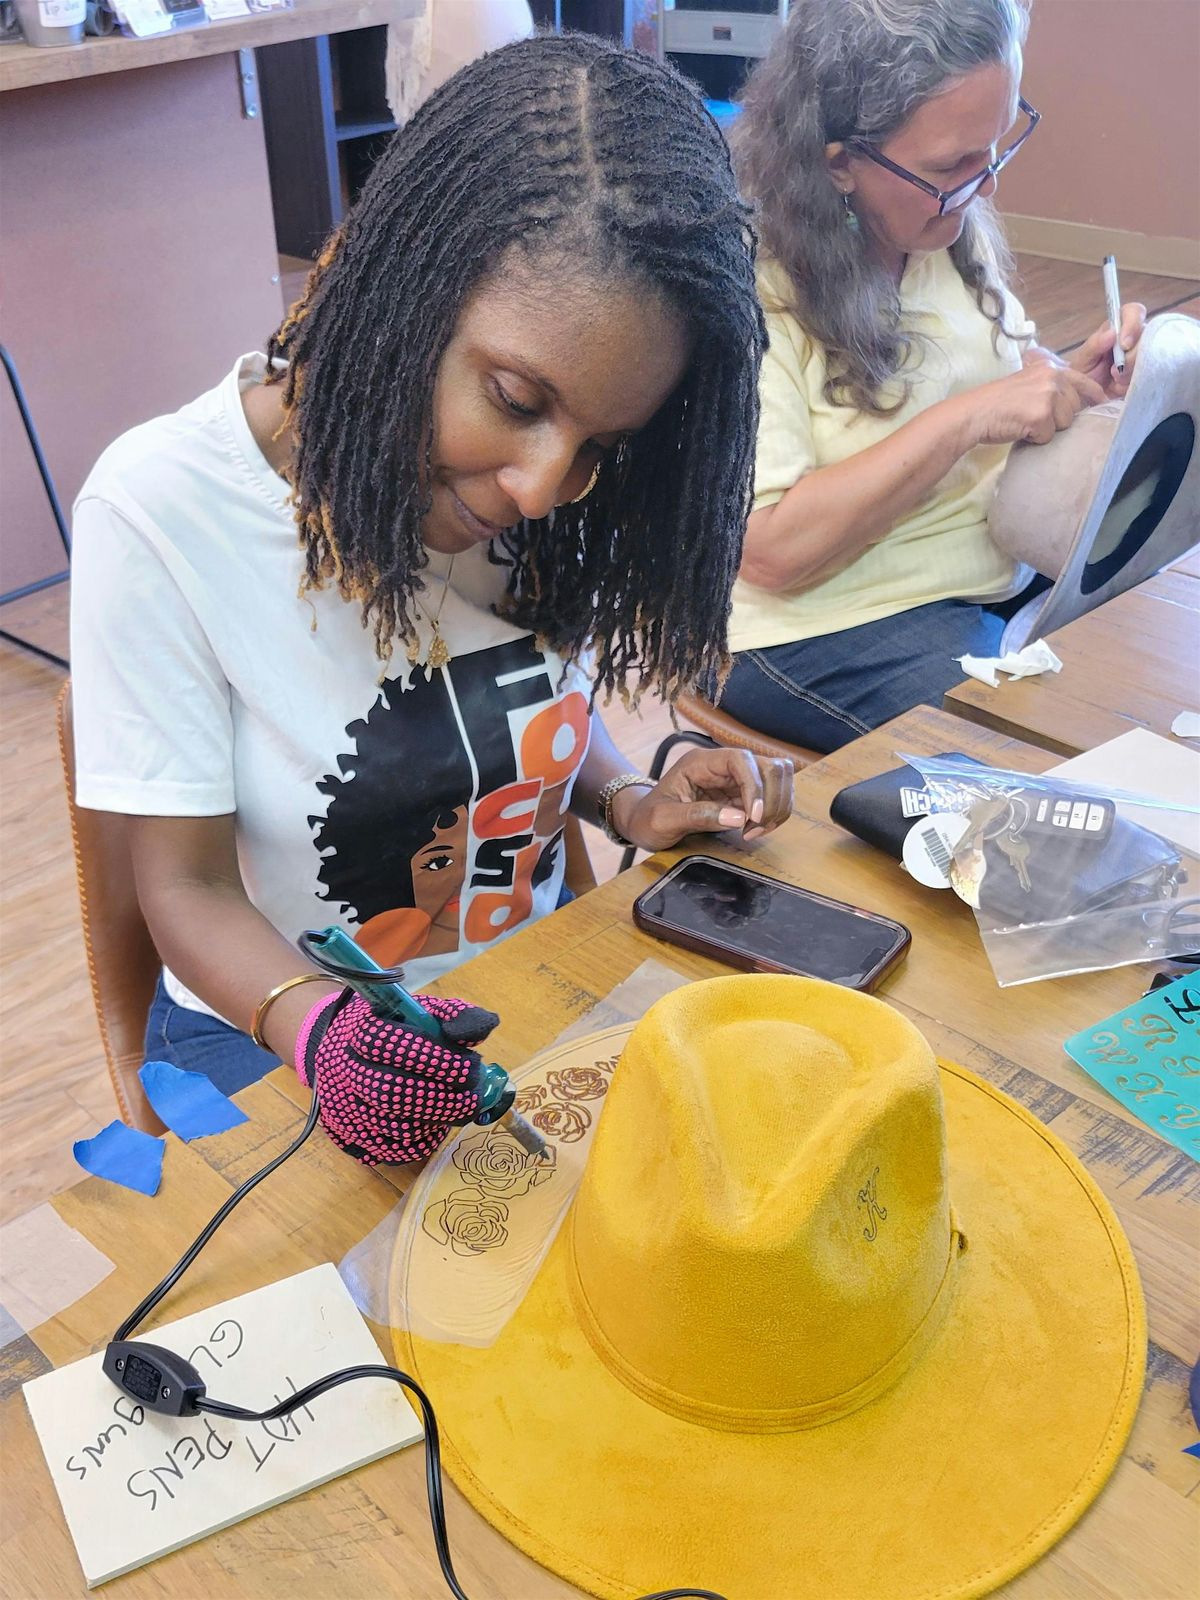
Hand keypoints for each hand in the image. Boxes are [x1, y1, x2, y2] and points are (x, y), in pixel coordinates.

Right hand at [296, 989, 498, 1164]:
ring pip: (393, 1127)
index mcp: (360, 1031)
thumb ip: (454, 1015)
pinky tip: (435, 1124)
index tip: (470, 1066)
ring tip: (457, 1108)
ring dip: (435, 1121)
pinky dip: (421, 1141)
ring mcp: (344, 1107)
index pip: (393, 1046)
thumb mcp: (422, 1010)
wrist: (348, 1050)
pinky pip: (391, 1152)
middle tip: (472, 1097)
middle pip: (391, 1093)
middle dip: (441, 1099)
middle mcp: (345, 1071)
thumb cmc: (395, 1029)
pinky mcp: (350, 1136)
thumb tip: (484, 1028)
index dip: (436, 1060)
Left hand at [611, 746, 792, 853]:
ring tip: (756, 831)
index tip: (753, 816)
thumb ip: (698, 816)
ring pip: (778, 779)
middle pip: (770, 766)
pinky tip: (755, 830)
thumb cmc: (648, 819)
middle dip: (771, 799)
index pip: (742, 760)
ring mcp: (736, 779)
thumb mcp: (663, 820)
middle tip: (755, 829)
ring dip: (777, 806)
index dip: (755, 785)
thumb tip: (739, 817)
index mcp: (701, 762)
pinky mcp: (743, 795)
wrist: (643, 823)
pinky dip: (773, 813)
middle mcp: (723, 765)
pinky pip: (773, 797)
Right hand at [965, 352, 1107, 446]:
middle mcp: (1052, 378)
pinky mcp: (1040, 415)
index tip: (1103, 403)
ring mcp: (1047, 396)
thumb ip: (1050, 388)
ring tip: (1024, 423)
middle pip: (1074, 408)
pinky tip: (1020, 429)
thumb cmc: (997, 403)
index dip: (1094, 396)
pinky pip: (1048, 436)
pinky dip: (1035, 438)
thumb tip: (1076, 403)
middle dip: (1058, 418)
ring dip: (1047, 429)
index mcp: (1050, 368)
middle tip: (1032, 418)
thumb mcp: (1027, 384)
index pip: (1083, 382)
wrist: (974, 413)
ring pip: (1065, 423)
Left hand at [1068, 301, 1146, 396]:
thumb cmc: (1083, 375)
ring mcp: (1144, 354)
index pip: (1134, 312)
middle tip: (1114, 371)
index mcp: (1118, 328)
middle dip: (1131, 357)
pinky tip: (1121, 387)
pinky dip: (1133, 383)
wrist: (1086, 399)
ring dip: (1131, 372)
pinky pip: (1150, 375)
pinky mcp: (1148, 372)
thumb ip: (1094, 345)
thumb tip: (1112, 333)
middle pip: (1147, 336)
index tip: (1124, 344)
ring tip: (1114, 380)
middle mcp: (1134, 338)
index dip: (1133, 324)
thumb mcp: (1083, 360)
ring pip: (1150, 356)